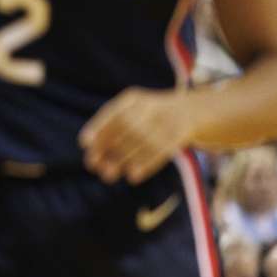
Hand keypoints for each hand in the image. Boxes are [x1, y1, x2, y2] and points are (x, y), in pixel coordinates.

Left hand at [79, 87, 194, 184]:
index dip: (98, 127)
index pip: (113, 112)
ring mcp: (167, 117)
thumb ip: (112, 135)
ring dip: (123, 159)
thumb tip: (92, 161)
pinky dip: (145, 163)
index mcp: (133, 99)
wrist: (192, 110)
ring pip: (142, 139)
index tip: (84, 143)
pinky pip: (162, 149)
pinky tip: (132, 177)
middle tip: (93, 166)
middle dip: (107, 148)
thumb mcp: (133, 116)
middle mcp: (150, 105)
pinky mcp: (182, 132)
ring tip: (108, 175)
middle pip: (126, 126)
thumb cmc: (150, 119)